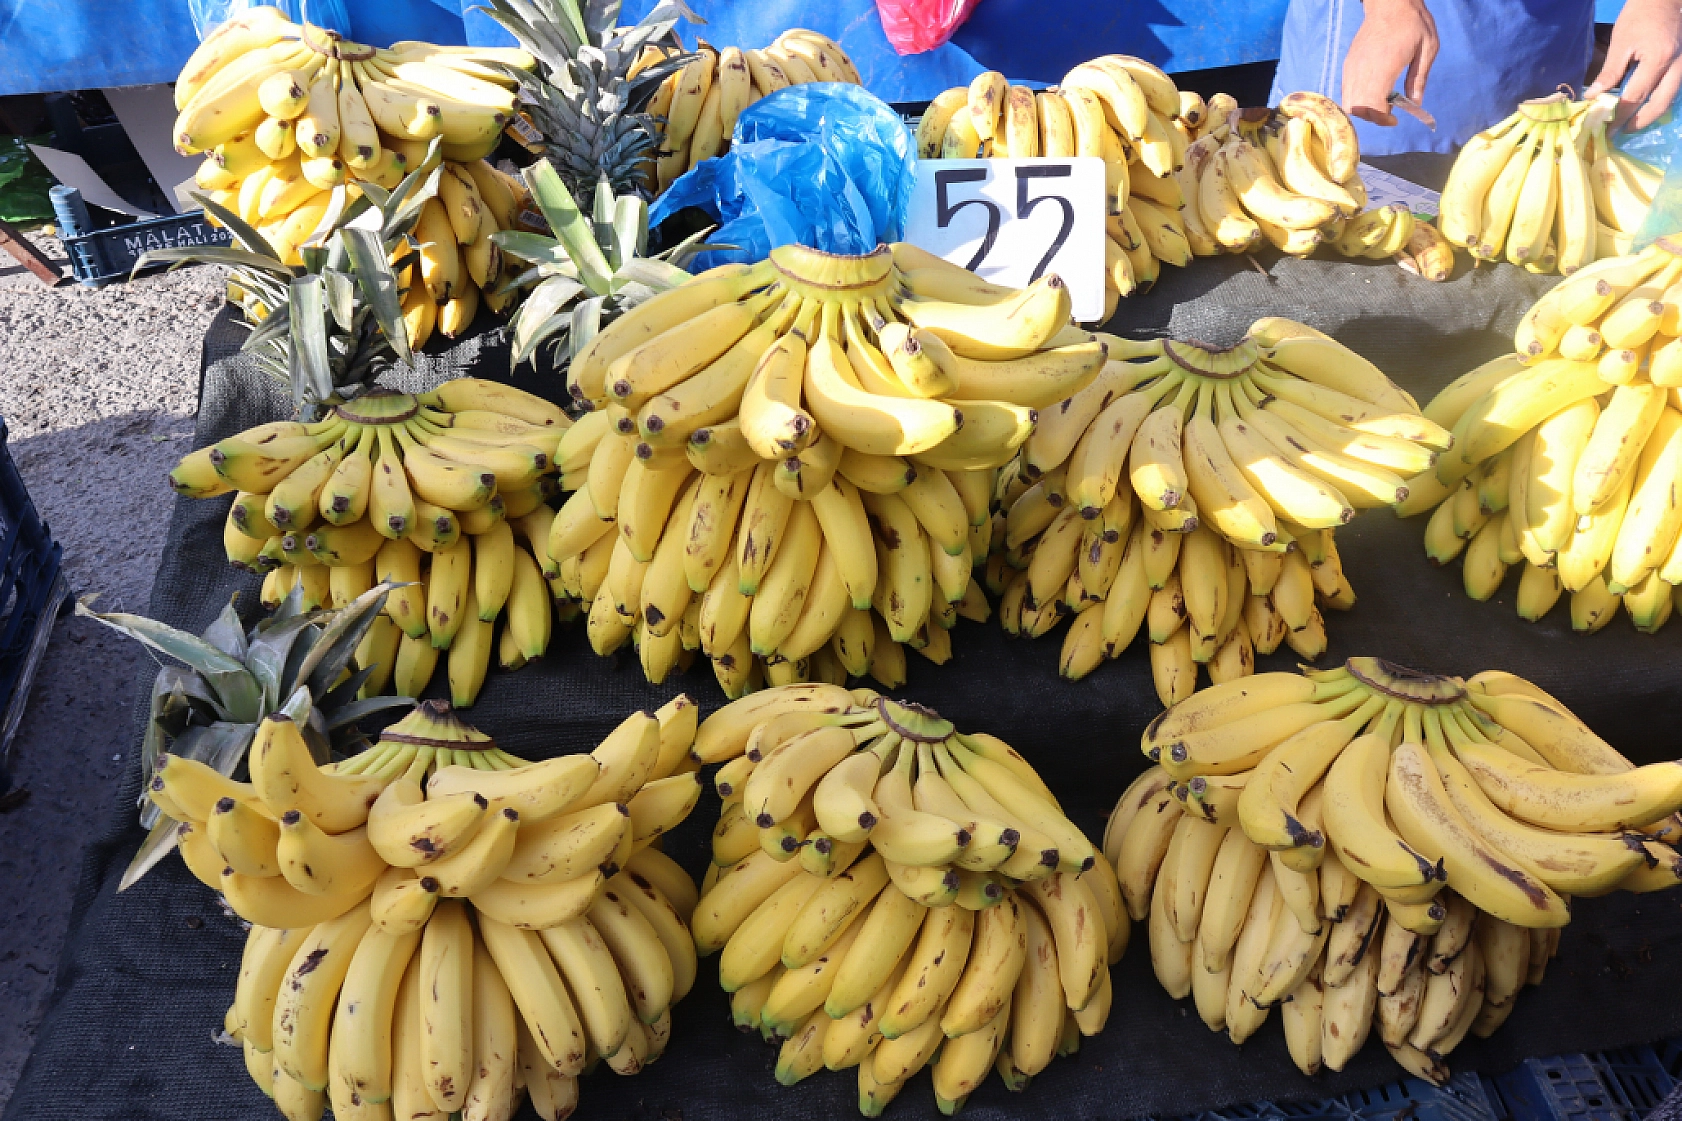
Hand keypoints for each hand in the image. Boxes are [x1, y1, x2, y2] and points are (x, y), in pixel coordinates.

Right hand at [1341, 0, 1438, 125]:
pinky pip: (1346, 90)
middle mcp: (1363, 71)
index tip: (1396, 119)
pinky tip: (1372, 90)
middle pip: (1358, 110)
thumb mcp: (1428, 48)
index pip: (1373, 107)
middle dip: (1373, 117)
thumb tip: (1415, 102)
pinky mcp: (1349, 64)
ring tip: (1380, 102)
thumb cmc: (1413, 23)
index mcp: (1384, 69)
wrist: (1390, 3)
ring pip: (1349, 102)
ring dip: (1364, 109)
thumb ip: (1419, 78)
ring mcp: (1353, 68)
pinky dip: (1357, 98)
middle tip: (1389, 111)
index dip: (1383, 119)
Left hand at [1588, 0, 1681, 131]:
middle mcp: (1676, 66)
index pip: (1636, 97)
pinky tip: (1643, 108)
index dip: (1619, 116)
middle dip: (1639, 122)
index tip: (1605, 129)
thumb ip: (1609, 73)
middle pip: (1660, 105)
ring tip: (1629, 123)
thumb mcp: (1621, 43)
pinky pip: (1672, 89)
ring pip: (1670, 99)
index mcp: (1658, 60)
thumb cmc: (1640, 16)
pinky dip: (1658, 102)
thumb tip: (1593, 97)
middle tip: (1619, 132)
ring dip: (1650, 115)